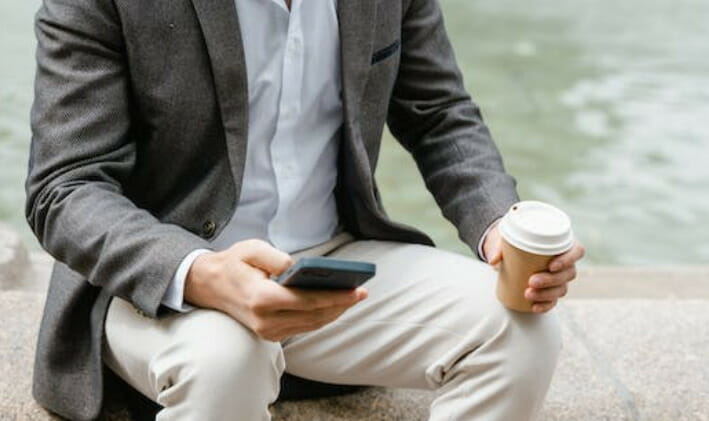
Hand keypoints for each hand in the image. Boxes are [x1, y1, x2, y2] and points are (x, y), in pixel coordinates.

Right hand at [184, 239, 367, 340]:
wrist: (208, 286)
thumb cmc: (234, 263)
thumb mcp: (251, 248)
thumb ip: (275, 256)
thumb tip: (298, 267)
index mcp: (261, 298)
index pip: (307, 301)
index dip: (335, 297)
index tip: (357, 291)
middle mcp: (265, 320)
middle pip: (314, 316)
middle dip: (341, 305)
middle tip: (362, 293)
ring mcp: (267, 331)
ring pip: (311, 325)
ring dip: (334, 312)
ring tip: (354, 298)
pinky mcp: (270, 334)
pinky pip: (302, 327)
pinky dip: (321, 317)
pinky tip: (335, 305)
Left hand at [484, 224, 585, 312]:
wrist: (508, 250)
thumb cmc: (514, 239)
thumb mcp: (506, 237)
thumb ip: (499, 246)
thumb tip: (493, 261)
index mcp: (562, 243)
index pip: (577, 251)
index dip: (568, 259)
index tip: (552, 265)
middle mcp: (565, 262)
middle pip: (569, 273)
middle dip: (551, 280)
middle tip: (532, 281)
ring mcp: (560, 277)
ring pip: (561, 289)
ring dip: (546, 294)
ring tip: (528, 294)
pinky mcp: (550, 289)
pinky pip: (553, 300)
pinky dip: (544, 305)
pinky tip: (534, 307)